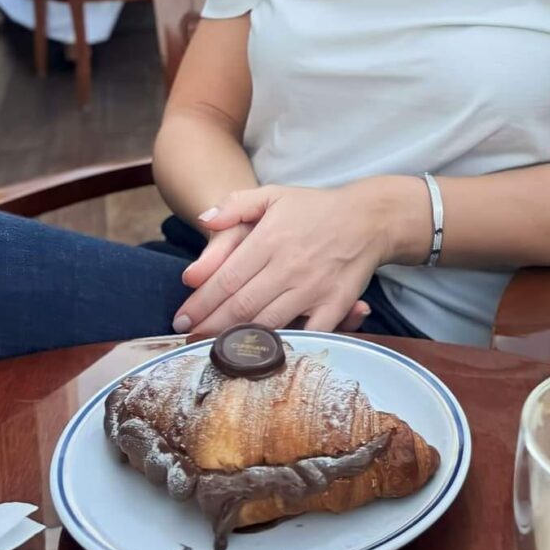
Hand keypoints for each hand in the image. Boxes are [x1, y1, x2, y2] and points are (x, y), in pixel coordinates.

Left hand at [172, 184, 384, 335]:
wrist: (368, 219)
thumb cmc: (315, 208)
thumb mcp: (273, 194)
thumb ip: (236, 205)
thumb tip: (204, 220)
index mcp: (270, 239)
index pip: (227, 279)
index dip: (201, 302)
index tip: (181, 318)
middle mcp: (289, 266)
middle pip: (241, 305)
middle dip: (210, 326)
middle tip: (189, 339)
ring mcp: (313, 288)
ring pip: (268, 322)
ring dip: (238, 340)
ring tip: (214, 349)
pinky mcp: (335, 304)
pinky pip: (307, 332)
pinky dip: (285, 346)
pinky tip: (264, 355)